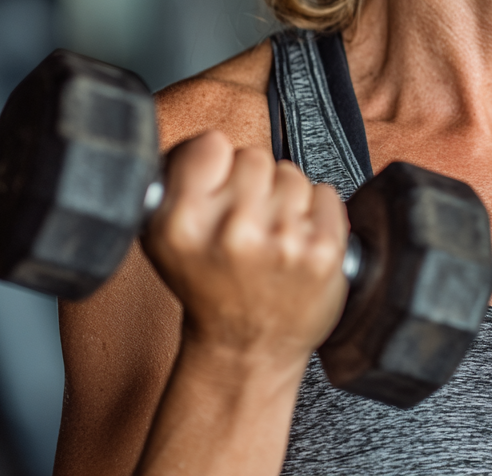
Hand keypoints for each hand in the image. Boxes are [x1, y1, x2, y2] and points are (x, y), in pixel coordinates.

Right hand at [143, 130, 349, 373]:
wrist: (247, 348)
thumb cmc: (211, 288)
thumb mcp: (166, 241)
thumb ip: (178, 184)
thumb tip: (203, 143)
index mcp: (184, 224)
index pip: (211, 145)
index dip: (217, 161)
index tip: (219, 184)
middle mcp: (233, 231)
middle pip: (256, 157)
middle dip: (255, 182)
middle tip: (248, 220)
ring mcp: (282, 240)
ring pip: (292, 174)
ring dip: (287, 199)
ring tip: (272, 236)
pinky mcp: (323, 250)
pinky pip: (325, 194)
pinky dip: (317, 213)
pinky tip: (298, 242)